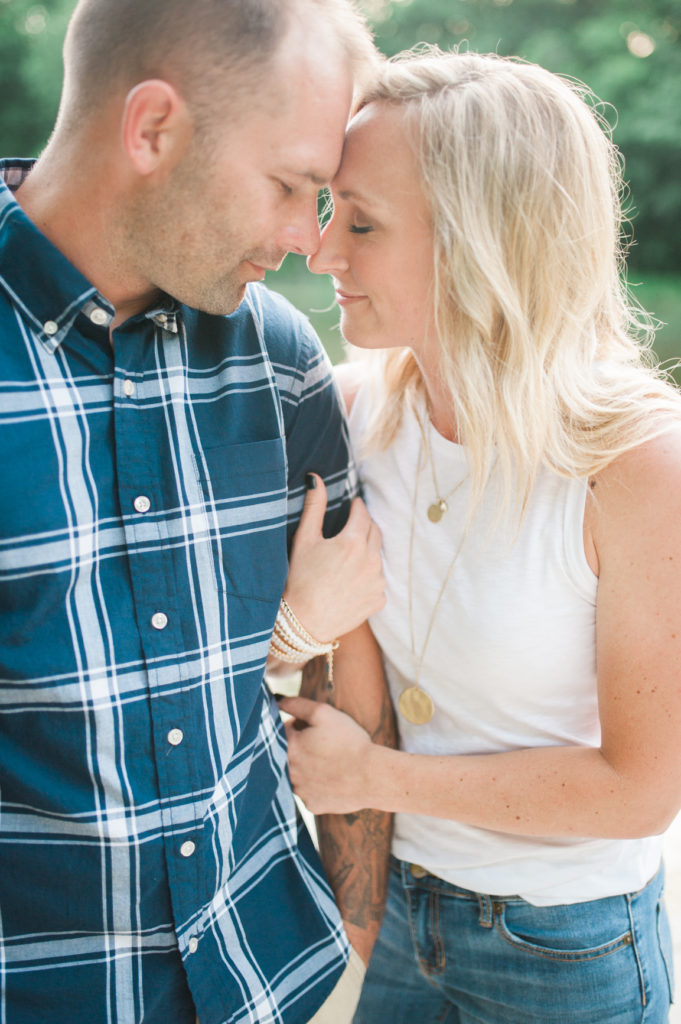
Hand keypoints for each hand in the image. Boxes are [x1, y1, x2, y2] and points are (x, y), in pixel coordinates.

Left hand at [280, 695, 372, 813]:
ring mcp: (300, 791)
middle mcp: (289, 772)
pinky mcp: (312, 805)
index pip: (282, 730)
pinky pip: (309, 792)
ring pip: (297, 774)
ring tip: (329, 761)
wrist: (372, 776)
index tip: (314, 727)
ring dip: (306, 767)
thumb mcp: (323, 712)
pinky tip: (332, 778)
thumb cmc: (349, 741)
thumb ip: (296, 704)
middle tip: (323, 744)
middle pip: (288, 753)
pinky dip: (316, 785)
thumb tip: (277, 701)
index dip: (298, 725)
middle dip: (301, 746)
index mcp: (289, 747)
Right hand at [284, 475, 384, 641]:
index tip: (351, 507)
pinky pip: (378, 580)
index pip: (363, 514)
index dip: (356, 508)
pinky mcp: (379, 599)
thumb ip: (314, 506)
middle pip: (375, 532)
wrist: (303, 623)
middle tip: (349, 530)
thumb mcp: (304, 540)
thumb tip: (316, 478)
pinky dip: (368, 576)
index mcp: (353, 542)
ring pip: (378, 556)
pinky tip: (350, 581)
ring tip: (346, 560)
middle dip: (364, 527)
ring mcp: (378, 581)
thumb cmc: (299, 579)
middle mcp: (371, 560)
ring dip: (367, 552)